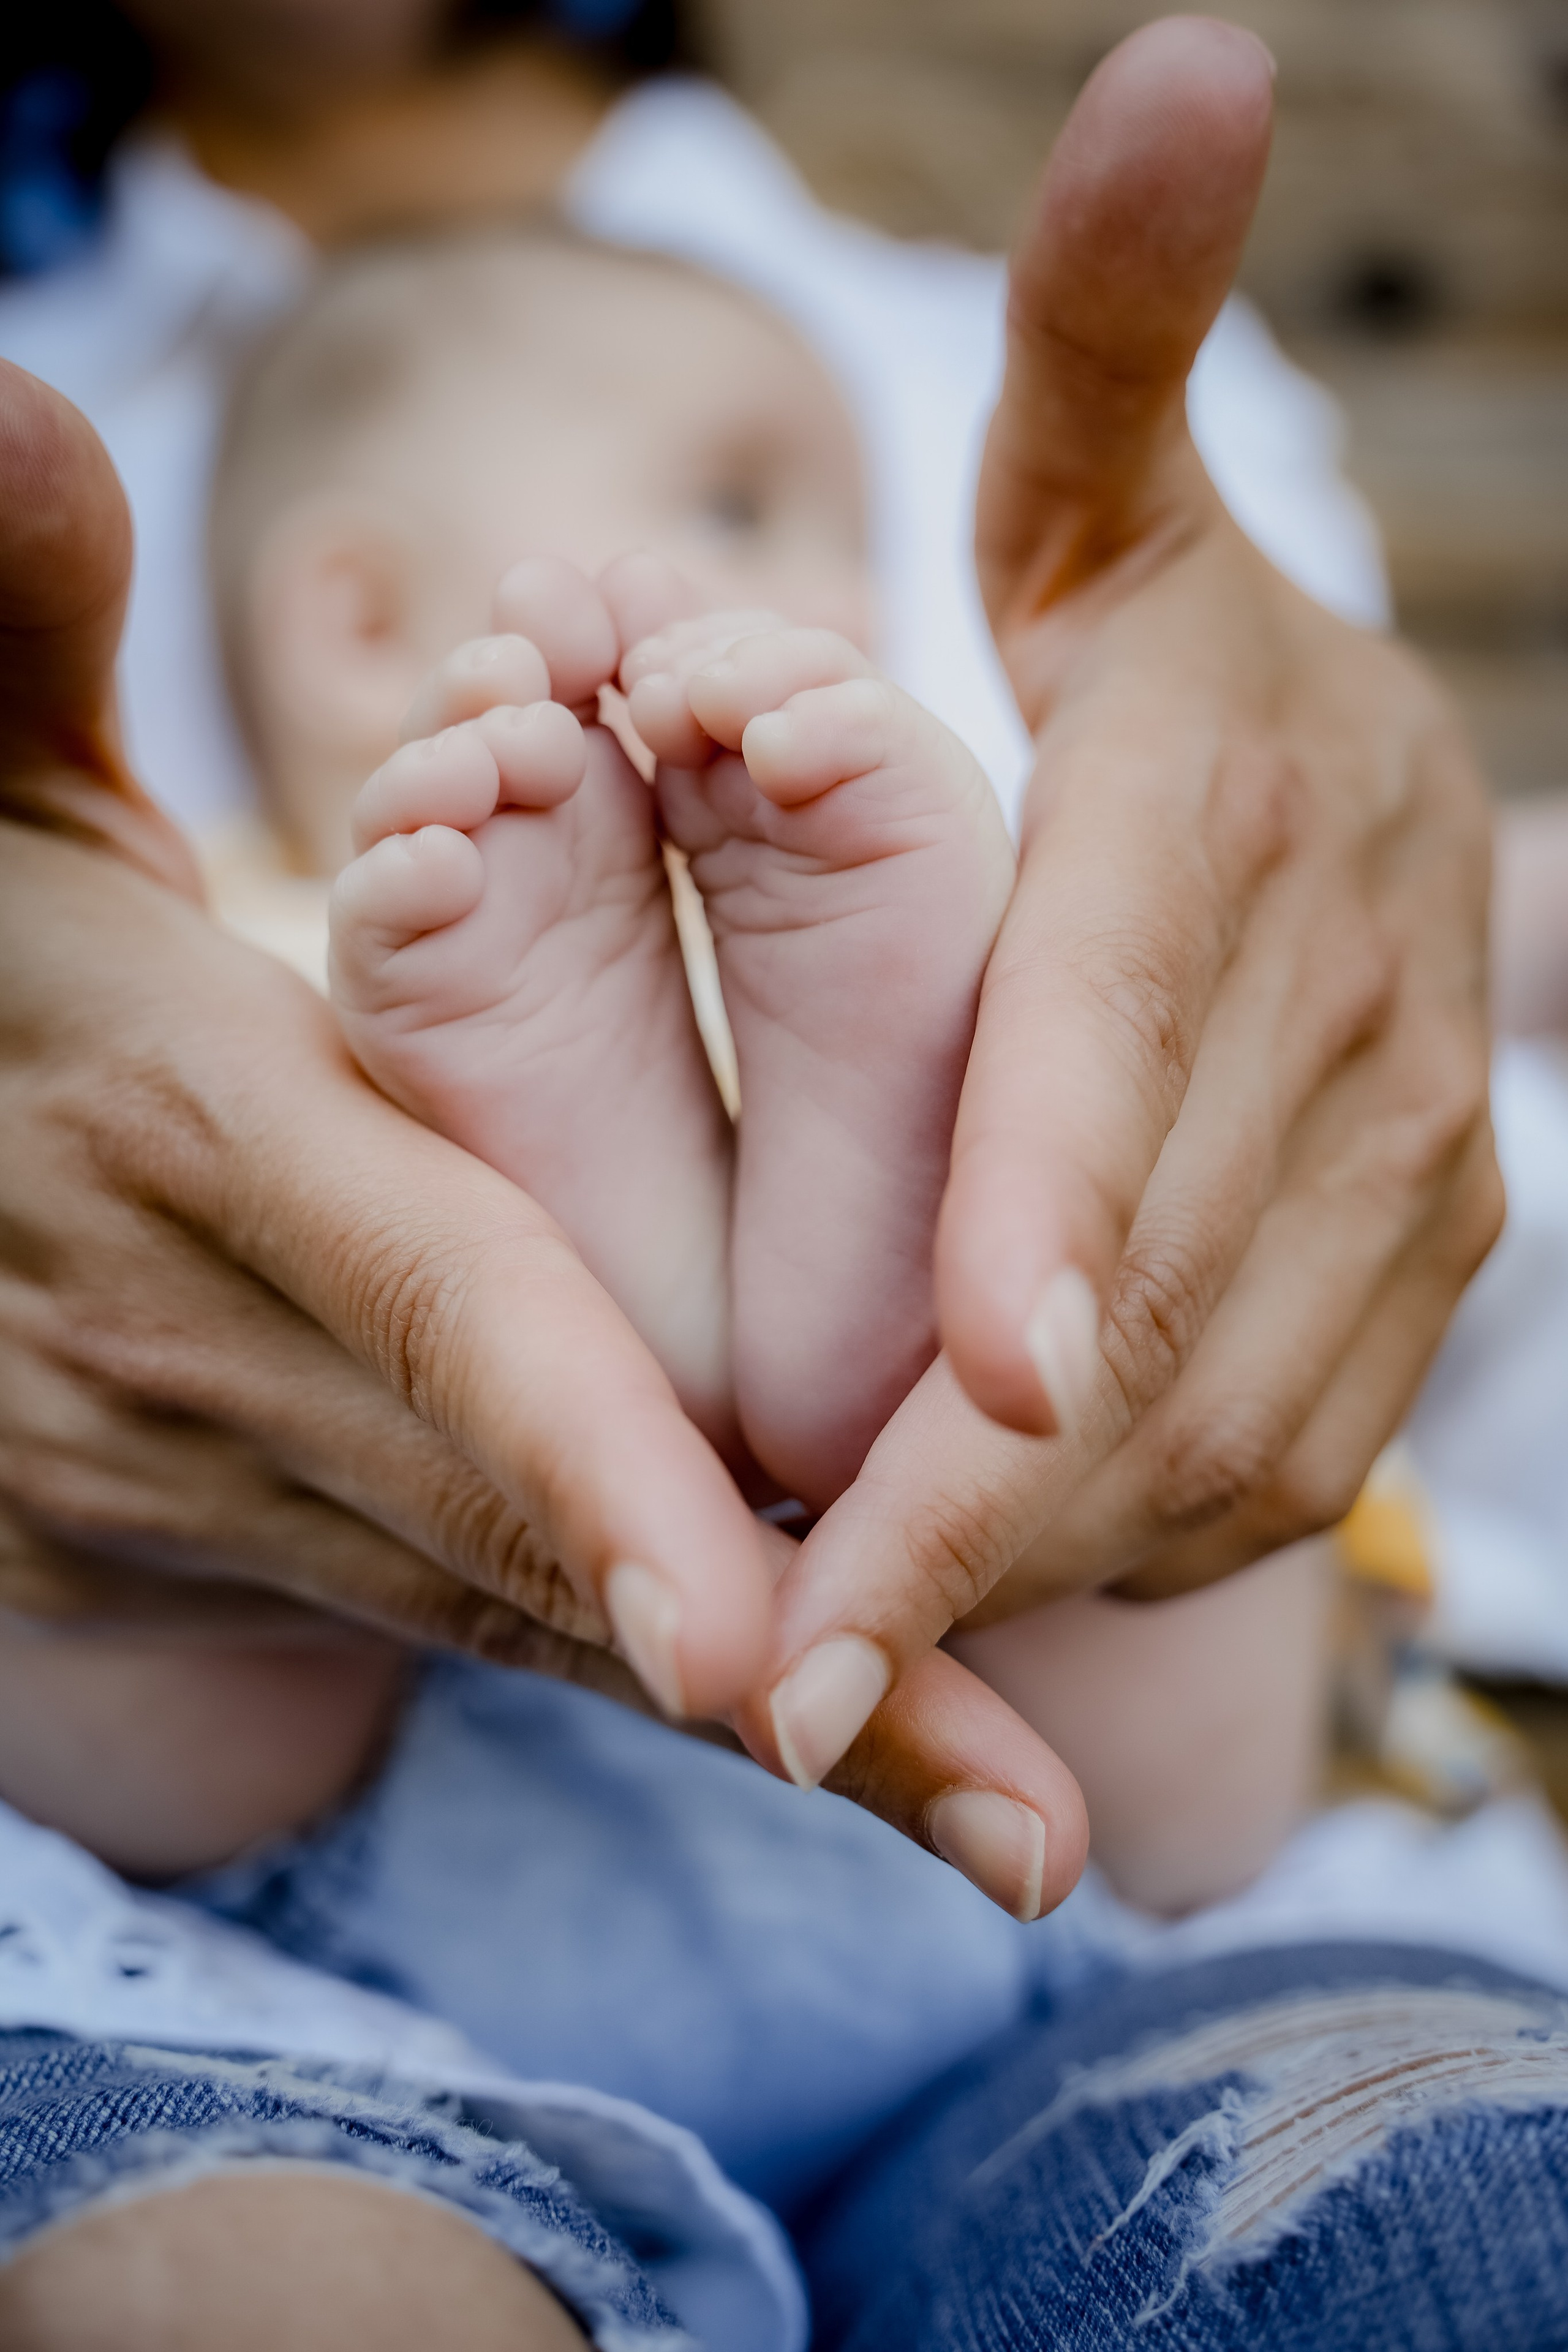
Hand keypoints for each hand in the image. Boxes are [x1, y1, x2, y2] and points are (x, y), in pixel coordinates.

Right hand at [0, 361, 1089, 1911]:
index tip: (748, 1639)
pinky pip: (517, 1621)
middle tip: (1015, 1815)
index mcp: (207, 1149)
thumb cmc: (7, 983)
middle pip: (525, 1520)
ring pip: (541, 1609)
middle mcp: (239, 1351)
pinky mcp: (295, 1535)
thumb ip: (17, 635)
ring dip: (781, 1712)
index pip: (429, 1306)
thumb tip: (13, 404)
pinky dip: (685, 1677)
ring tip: (1010, 1826)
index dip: (582, 1464)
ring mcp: (257, 1477)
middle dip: (767, 1654)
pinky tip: (862, 1758)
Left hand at [742, 17, 1499, 1785]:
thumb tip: (1188, 58)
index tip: (946, 1398)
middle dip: (968, 1491)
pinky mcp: (1410, 1284)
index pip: (1122, 1036)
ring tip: (839, 1667)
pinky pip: (1269, 1453)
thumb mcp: (1095, 513)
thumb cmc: (1136, 677)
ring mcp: (1408, 1172)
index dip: (1046, 1209)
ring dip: (1033, 1553)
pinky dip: (1120, 1537)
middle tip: (777, 1661)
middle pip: (1151, 1280)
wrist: (1331, 816)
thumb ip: (1102, 345)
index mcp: (1236, 823)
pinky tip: (977, 1586)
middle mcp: (1355, 1011)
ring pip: (1216, 1409)